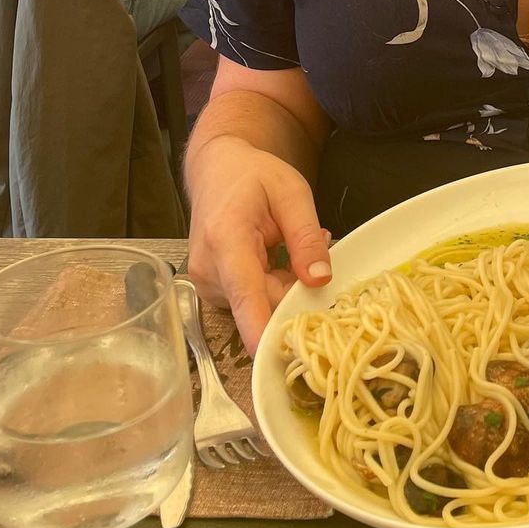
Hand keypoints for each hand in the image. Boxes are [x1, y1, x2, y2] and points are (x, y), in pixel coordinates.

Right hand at [187, 136, 331, 354]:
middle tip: (316, 246)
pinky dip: (272, 284)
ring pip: (261, 304)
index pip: (247, 295)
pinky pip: (253, 301)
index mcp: (227, 240)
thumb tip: (320, 281)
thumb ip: (306, 237)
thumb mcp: (292, 193)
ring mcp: (207, 285)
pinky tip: (276, 255)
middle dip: (297, 288)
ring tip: (289, 244)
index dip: (262, 330)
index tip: (278, 358)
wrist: (217, 169)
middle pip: (263, 303)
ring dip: (285, 284)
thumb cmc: (254, 176)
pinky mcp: (213, 291)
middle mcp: (209, 270)